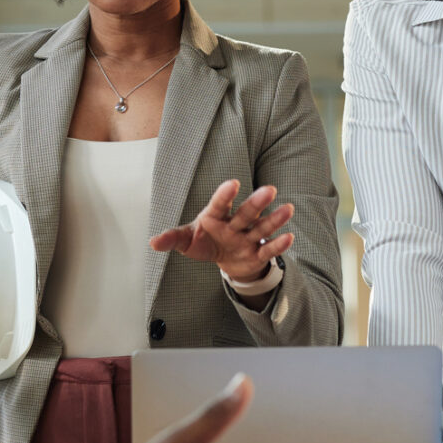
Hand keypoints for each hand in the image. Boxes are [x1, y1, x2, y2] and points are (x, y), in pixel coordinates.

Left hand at [149, 180, 293, 283]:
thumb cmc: (204, 242)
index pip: (220, 204)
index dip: (225, 194)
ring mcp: (248, 237)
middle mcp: (235, 224)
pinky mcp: (257, 253)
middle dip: (257, 203)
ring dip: (274, 219)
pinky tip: (289, 237)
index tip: (233, 183)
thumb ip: (173, 238)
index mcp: (216, 216)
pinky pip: (268, 249)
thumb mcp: (186, 241)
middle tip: (269, 190)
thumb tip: (153, 242)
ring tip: (288, 209)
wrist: (225, 259)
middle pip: (246, 213)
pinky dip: (278, 245)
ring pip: (262, 227)